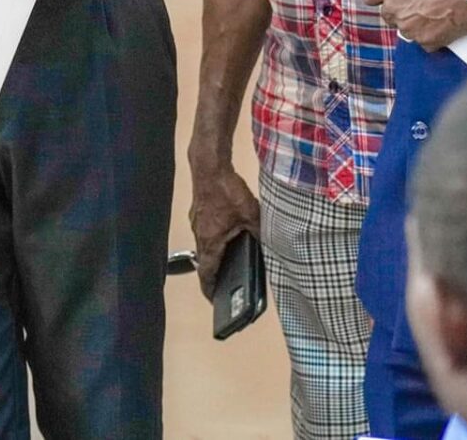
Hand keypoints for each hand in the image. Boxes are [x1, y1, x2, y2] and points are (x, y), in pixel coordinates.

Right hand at [187, 160, 260, 299]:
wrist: (210, 166)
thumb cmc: (227, 192)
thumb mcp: (251, 216)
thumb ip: (259, 234)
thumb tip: (271, 247)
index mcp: (211, 241)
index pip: (206, 272)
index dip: (209, 289)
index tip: (213, 299)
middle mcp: (199, 234)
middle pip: (204, 260)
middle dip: (213, 273)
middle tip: (225, 282)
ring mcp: (196, 222)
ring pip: (204, 244)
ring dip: (213, 254)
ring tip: (229, 258)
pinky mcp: (198, 210)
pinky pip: (204, 230)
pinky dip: (213, 238)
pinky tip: (227, 231)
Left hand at [364, 0, 466, 50]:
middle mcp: (393, 7)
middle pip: (387, 12)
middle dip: (399, 5)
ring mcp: (409, 27)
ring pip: (403, 26)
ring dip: (413, 20)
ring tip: (434, 6)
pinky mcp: (426, 41)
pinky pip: (421, 39)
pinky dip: (429, 32)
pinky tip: (442, 19)